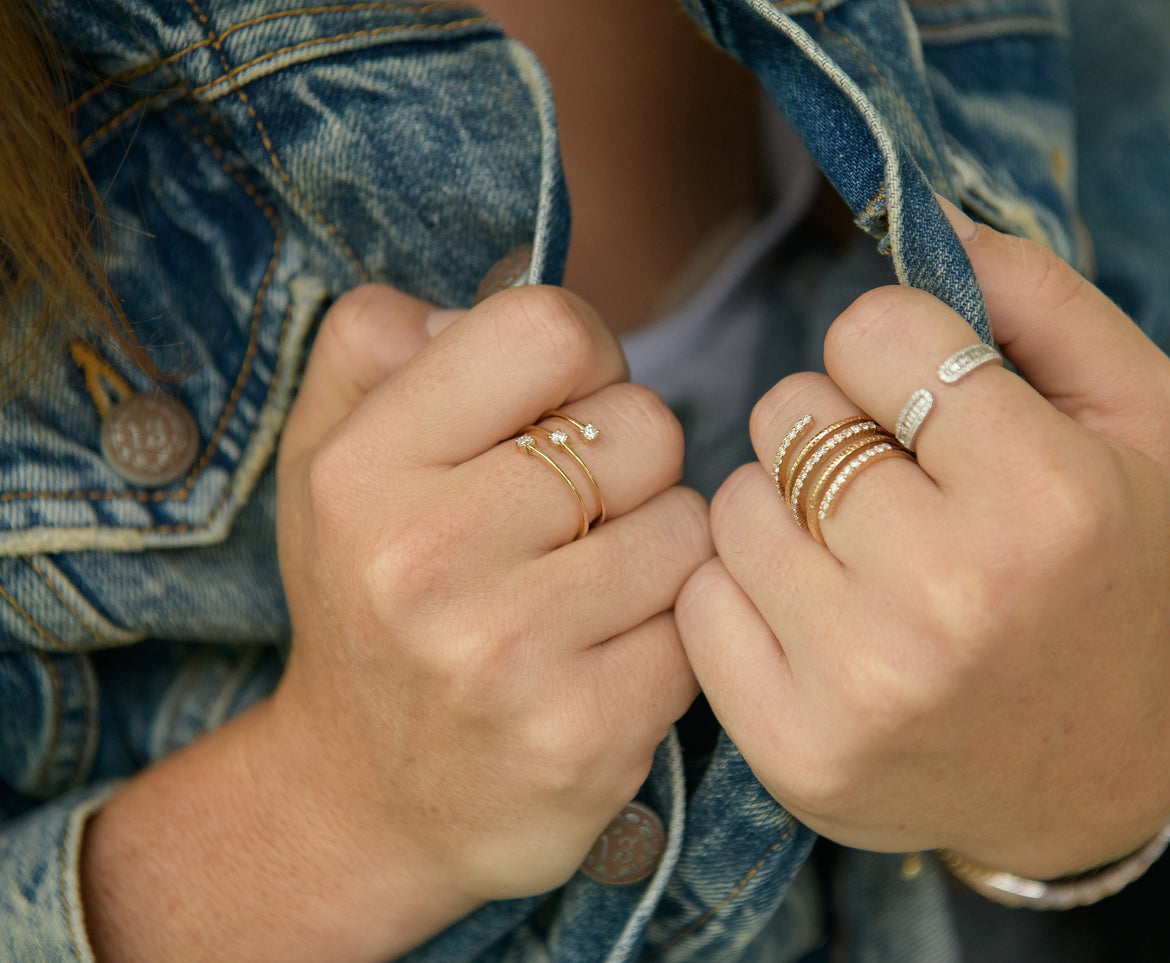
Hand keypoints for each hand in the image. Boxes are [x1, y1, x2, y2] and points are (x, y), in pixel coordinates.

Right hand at [267, 284, 708, 903]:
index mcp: (364, 469)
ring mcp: (508, 656)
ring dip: (660, 544)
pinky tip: (609, 652)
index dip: (584, 358)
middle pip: (644, 425)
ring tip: (590, 585)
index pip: (550, 328)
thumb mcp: (328, 457)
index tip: (563, 409)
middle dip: (630, 459)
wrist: (364, 802)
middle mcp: (425, 560)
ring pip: (690, 522)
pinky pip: (702, 620)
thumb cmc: (370, 600)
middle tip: (576, 513)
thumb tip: (490, 288)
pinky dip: (673, 626)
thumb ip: (378, 341)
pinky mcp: (588, 736)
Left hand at [676, 205, 1169, 878]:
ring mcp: (863, 683)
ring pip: (733, 503)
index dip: (892, 352)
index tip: (923, 403)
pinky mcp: (794, 749)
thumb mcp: (1134, 415)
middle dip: (833, 430)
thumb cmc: (1105, 571)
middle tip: (895, 489)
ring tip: (858, 557)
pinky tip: (816, 619)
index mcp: (1046, 498)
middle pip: (789, 415)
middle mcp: (952, 594)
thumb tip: (925, 211)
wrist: (1086, 772)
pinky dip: (744, 591)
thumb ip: (1042, 295)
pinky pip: (700, 599)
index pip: (873, 333)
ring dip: (784, 509)